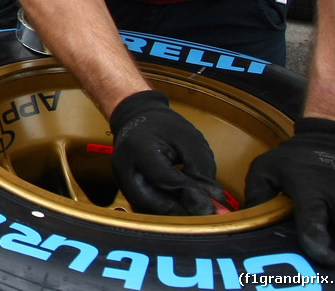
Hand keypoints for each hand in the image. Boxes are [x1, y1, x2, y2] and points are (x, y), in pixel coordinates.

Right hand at [109, 90, 223, 214]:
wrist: (135, 119)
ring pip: (150, 211)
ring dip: (176, 215)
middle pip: (152, 203)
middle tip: (207, 216)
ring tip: (199, 212)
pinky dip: (168, 211)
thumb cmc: (162, 126)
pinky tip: (184, 207)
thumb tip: (212, 202)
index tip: (212, 206)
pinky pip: (148, 208)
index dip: (189, 195)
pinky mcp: (126, 191)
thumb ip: (201, 169)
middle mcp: (124, 169)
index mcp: (139, 148)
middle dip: (182, 214)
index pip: (164, 179)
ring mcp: (122, 182)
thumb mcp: (189, 139)